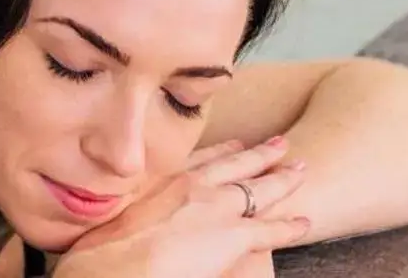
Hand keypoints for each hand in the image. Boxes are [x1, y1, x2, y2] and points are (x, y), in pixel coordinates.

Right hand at [49, 137, 308, 277]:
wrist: (117, 266)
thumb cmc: (104, 248)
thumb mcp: (111, 216)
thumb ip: (128, 209)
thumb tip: (124, 218)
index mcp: (163, 178)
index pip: (199, 159)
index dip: (220, 151)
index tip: (234, 143)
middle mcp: (193, 186)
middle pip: (234, 165)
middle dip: (258, 154)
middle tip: (279, 143)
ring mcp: (216, 208)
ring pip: (259, 189)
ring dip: (282, 179)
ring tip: (300, 169)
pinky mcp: (234, 236)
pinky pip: (271, 230)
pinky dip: (289, 226)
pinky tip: (303, 222)